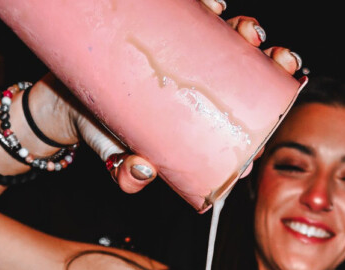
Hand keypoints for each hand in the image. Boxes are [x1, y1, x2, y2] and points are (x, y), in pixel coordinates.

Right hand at [28, 1, 302, 193]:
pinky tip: (217, 7)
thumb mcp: (117, 163)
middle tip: (274, 58)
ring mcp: (187, 64)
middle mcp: (200, 94)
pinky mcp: (166, 38)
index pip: (244, 127)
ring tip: (247, 32)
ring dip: (249, 33)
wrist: (68, 104)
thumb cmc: (103, 139)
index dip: (268, 120)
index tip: (276, 116)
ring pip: (229, 46)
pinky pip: (196, 20)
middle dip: (271, 65)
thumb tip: (142, 171)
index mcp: (201, 129)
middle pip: (248, 80)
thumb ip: (128, 177)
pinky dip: (211, 9)